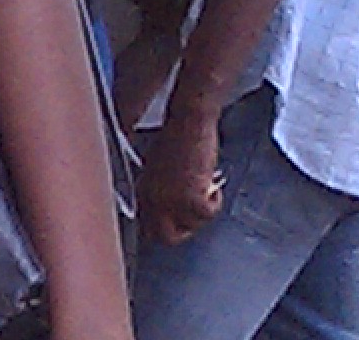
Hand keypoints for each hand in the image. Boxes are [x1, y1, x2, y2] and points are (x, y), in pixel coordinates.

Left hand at [135, 105, 225, 244]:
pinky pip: (208, 214)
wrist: (189, 121)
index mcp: (143, 192)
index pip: (147, 229)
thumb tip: (171, 211)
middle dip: (184, 231)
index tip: (178, 226)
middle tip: (195, 218)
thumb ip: (160, 193)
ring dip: (203, 211)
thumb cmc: (177, 138)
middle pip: (166, 237)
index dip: (166, 229)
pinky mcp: (191, 197)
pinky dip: (215, 202)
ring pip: (192, 225)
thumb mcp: (159, 170)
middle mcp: (153, 200)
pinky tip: (213, 186)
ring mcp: (171, 201)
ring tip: (206, 191)